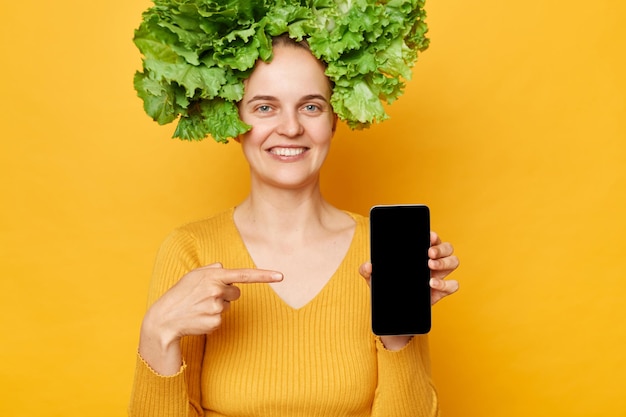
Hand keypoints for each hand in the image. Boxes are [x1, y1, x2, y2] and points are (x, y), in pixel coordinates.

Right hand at [139, 263, 282, 374]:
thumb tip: (225, 269)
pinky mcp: (216, 322)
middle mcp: (217, 290)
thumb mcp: (193, 275)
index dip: (264, 275)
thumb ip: (212, 269)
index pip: (243, 274)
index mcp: (214, 276)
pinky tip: (199, 317)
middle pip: (236, 292)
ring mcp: (217, 307)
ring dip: (217, 306)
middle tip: (205, 297)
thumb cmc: (180, 294)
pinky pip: (222, 318)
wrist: (164, 319)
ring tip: (199, 307)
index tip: (281, 276)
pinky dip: (213, 318)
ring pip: (229, 306)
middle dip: (225, 294)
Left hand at [358, 231, 458, 349]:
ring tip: (430, 266)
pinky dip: (446, 283)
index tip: (429, 236)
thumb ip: (367, 270)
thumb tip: (368, 265)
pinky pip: (453, 285)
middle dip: (441, 248)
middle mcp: (432, 261)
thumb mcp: (374, 278)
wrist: (392, 310)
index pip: (432, 238)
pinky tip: (432, 284)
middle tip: (429, 253)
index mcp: (419, 252)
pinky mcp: (441, 291)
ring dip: (445, 262)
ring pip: (454, 262)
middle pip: (447, 248)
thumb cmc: (386, 287)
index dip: (433, 235)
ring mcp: (439, 275)